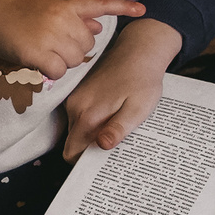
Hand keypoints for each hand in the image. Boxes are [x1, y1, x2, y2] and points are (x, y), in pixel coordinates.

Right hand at [0, 0, 145, 81]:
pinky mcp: (38, 52)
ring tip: (43, 48)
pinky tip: (39, 60)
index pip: (100, 3)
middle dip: (74, 48)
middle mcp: (62, 16)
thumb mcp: (50, 6)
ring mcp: (50, 33)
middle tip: (53, 42)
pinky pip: (59, 71)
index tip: (143, 10)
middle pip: (87, 44)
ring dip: (62, 61)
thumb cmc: (20, 11)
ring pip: (75, 59)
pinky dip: (51, 71)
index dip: (122, 7)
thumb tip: (97, 27)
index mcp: (67, 2)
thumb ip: (75, 16)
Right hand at [60, 16, 181, 159]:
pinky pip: (79, 115)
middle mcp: (74, 107)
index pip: (72, 152)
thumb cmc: (142, 81)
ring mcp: (74, 98)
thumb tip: (101, 146)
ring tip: (116, 128)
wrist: (139, 50)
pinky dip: (92, 121)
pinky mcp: (78, 92)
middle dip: (90, 149)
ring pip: (76, 129)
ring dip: (92, 134)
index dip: (85, 162)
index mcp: (87, 115)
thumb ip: (118, 129)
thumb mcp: (138, 108)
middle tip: (116, 147)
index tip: (103, 163)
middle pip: (73, 142)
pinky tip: (111, 115)